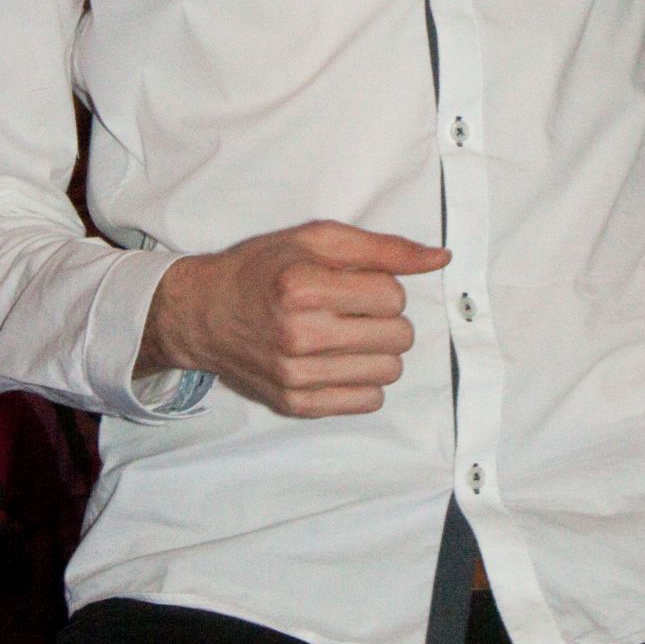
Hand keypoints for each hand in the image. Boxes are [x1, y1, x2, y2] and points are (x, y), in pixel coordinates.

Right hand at [138, 219, 450, 417]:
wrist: (204, 312)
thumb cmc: (263, 268)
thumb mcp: (316, 239)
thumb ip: (382, 248)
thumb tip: (440, 258)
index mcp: (303, 286)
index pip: (392, 295)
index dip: (382, 286)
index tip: (356, 285)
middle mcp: (298, 333)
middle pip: (398, 336)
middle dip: (386, 319)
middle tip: (354, 310)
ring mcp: (295, 374)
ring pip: (389, 372)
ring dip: (378, 351)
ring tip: (348, 335)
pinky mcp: (295, 404)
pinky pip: (367, 402)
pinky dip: (363, 382)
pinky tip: (339, 361)